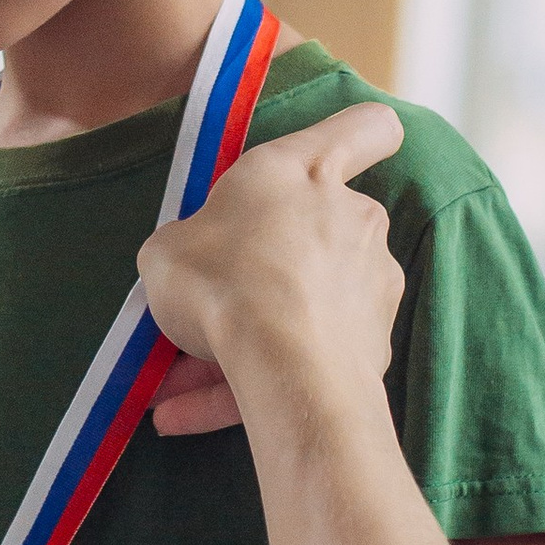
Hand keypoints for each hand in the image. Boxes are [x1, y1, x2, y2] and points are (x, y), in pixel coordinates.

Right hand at [136, 101, 402, 416]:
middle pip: (322, 225)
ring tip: (175, 382)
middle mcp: (352, 218)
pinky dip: (253, 384)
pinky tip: (184, 418)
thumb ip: (191, 243)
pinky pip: (305, 356)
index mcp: (304, 171)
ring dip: (250, 336)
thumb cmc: (223, 280)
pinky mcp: (375, 343)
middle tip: (213, 300)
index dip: (360, 133)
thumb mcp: (170, 248)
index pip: (366, 126)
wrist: (285, 368)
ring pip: (304, 303)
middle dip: (270, 262)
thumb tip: (196, 258)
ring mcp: (371, 283)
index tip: (341, 152)